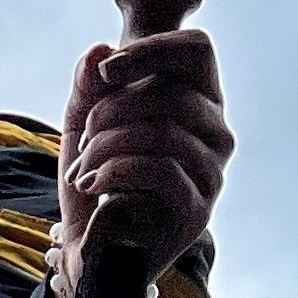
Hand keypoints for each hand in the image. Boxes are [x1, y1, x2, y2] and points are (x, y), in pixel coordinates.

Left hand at [56, 28, 232, 297]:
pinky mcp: (198, 210)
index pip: (196, 49)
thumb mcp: (82, 126)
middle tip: (83, 142)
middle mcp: (216, 133)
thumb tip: (99, 50)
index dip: (150, 49)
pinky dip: (114, 172)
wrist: (93, 247)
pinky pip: (162, 169)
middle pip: (172, 93)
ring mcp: (213, 172)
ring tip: (82, 170)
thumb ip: (87, 86)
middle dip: (110, 112)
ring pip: (164, 132)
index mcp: (196, 102)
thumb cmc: (96, 180)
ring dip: (105, 147)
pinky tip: (92, 185)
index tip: (105, 71)